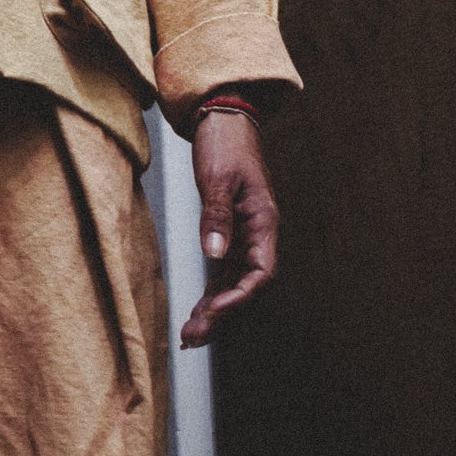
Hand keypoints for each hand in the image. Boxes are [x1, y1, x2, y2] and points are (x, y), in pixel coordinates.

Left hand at [180, 109, 278, 347]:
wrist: (222, 118)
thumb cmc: (226, 144)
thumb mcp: (218, 178)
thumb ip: (216, 216)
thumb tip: (214, 254)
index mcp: (264, 222)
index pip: (261, 272)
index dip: (240, 296)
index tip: (215, 310)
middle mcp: (257, 233)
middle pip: (245, 285)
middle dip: (221, 313)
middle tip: (193, 336)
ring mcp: (243, 235)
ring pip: (232, 282)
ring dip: (214, 308)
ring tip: (191, 335)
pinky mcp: (228, 231)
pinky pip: (223, 270)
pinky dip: (210, 290)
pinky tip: (198, 310)